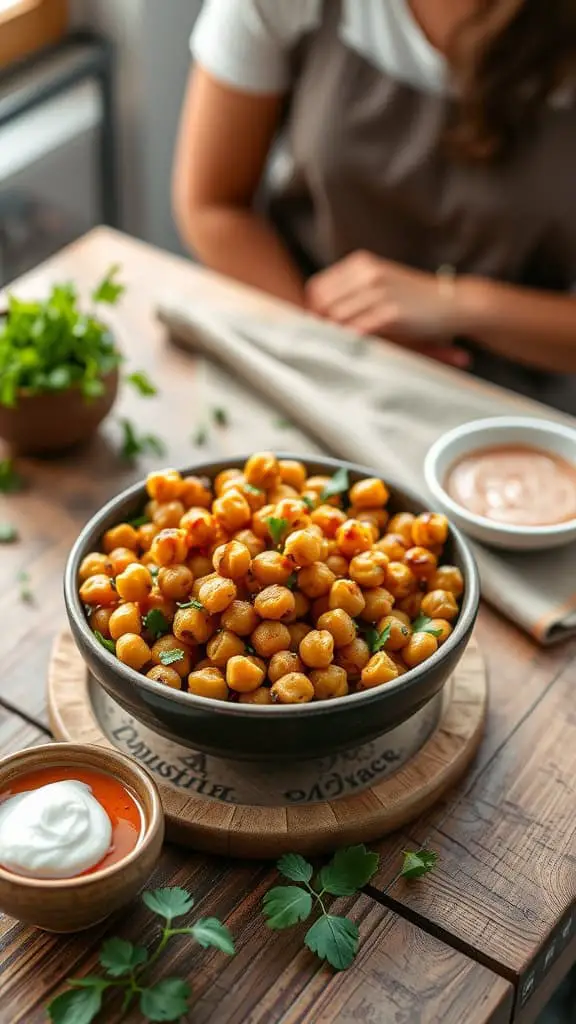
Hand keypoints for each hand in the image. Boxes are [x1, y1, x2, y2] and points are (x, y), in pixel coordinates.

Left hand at [306, 251, 469, 366]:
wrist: (454, 303)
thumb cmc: (415, 301)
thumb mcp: (381, 284)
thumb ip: (352, 292)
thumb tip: (317, 312)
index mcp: (361, 264)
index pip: (317, 287)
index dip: (313, 310)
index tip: (320, 327)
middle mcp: (367, 273)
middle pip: (321, 303)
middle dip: (318, 324)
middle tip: (325, 341)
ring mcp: (379, 291)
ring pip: (335, 317)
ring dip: (332, 335)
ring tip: (337, 348)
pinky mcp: (391, 313)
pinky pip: (356, 330)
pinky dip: (349, 341)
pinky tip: (353, 350)